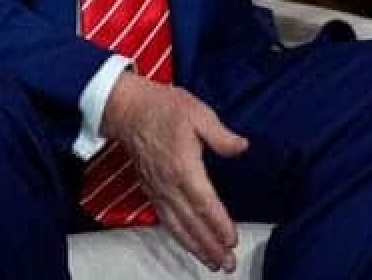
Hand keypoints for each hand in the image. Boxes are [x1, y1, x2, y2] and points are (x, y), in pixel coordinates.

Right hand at [98, 72, 249, 271]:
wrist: (129, 110)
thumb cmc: (164, 108)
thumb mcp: (199, 113)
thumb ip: (221, 136)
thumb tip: (242, 147)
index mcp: (183, 167)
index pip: (204, 203)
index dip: (218, 224)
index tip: (231, 241)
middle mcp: (169, 185)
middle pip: (192, 222)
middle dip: (210, 246)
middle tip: (227, 264)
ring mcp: (158, 190)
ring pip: (178, 226)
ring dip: (196, 246)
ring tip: (211, 263)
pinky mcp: (151, 190)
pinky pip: (166, 220)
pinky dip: (179, 236)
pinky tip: (189, 244)